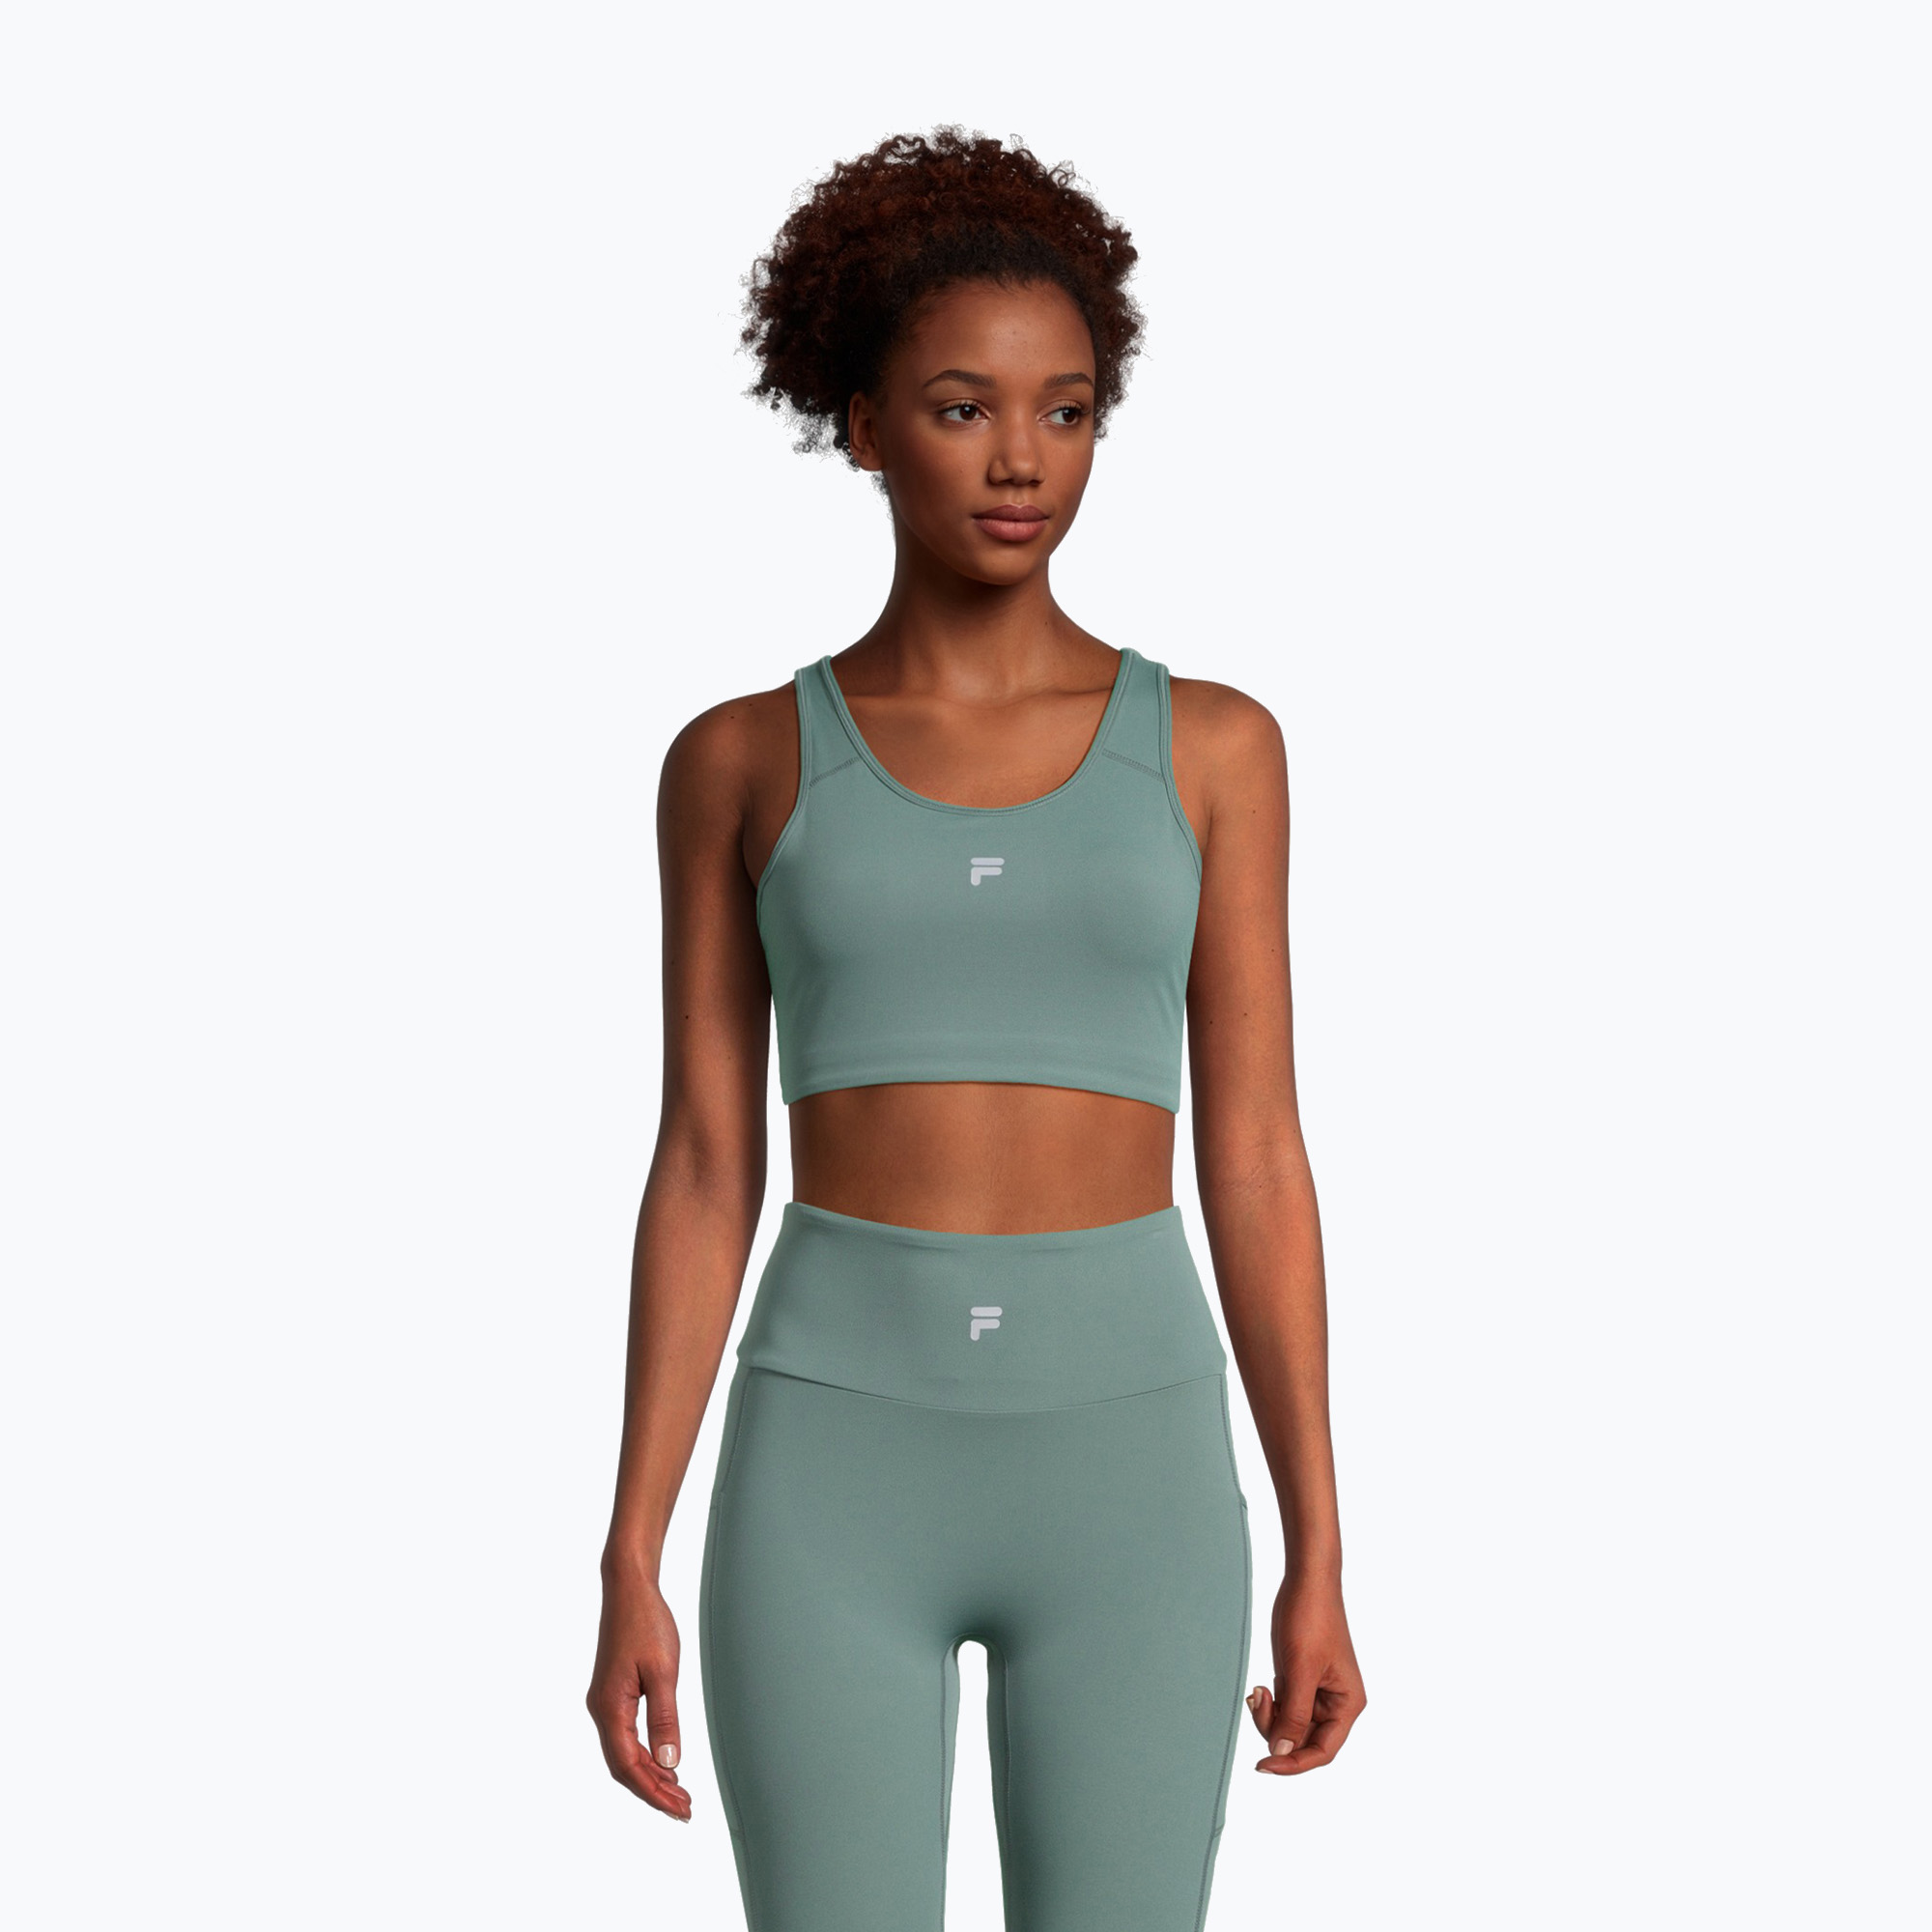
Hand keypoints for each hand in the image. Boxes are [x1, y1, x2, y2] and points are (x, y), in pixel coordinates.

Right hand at [586, 1559, 691, 1820]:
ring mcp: (605, 1702)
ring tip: (678, 1793)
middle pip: (624, 1766)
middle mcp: (601, 1709)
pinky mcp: (613, 1694)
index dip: (654, 1793)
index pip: (629, 1766)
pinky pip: (625, 1736)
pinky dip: (644, 1755)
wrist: (628, 1588)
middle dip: (653, 1791)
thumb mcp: (663, 1672)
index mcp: (610, 1708)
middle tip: (685, 1809)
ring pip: (623, 1753)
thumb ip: (666, 1719)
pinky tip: (663, 1761)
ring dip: (649, 1775)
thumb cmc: (646, 1622)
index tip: (679, 1810)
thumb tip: (669, 1762)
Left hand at [1245, 1573, 1365, 1774]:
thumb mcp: (1300, 1670)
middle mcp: (1336, 1703)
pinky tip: (1260, 1689)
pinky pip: (1284, 1708)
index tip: (1263, 1766)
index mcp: (1347, 1704)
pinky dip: (1269, 1705)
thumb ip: (1293, 1715)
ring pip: (1291, 1726)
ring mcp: (1317, 1692)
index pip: (1322, 1750)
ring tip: (1257, 1690)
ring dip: (1270, 1716)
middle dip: (1276, 1730)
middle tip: (1256, 1701)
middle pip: (1304, 1740)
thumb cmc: (1310, 1619)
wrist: (1305, 1581)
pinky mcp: (1301, 1680)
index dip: (1294, 1763)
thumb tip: (1281, 1754)